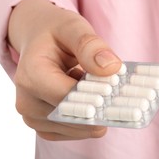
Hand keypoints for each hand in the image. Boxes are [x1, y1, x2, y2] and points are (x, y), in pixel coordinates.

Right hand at [8, 0, 120, 140]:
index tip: (119, 92)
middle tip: (131, 102)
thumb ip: (90, 45)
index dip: (95, 97)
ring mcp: (34, 118)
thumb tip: (111, 67)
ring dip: (99, 115)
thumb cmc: (55, 33)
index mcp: (30, 74)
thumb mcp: (72, 27)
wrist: (38, 41)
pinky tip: (98, 102)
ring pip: (76, 129)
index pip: (66, 96)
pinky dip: (91, 120)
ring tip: (112, 95)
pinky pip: (74, 132)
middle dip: (103, 110)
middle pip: (72, 116)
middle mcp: (26, 101)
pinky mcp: (45, 127)